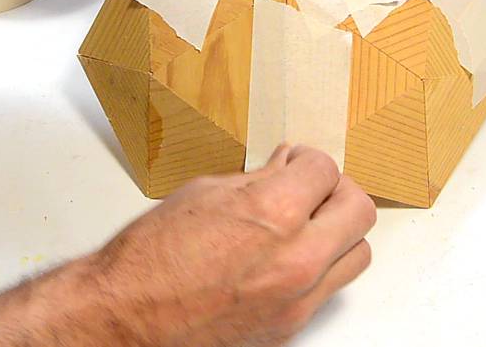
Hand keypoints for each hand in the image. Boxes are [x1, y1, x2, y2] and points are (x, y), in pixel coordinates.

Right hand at [0, 145, 374, 346]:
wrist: (125, 317)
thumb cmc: (149, 258)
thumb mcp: (203, 193)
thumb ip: (256, 180)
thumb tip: (285, 169)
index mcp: (274, 213)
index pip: (326, 170)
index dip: (308, 159)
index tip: (295, 161)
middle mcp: (297, 258)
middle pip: (359, 209)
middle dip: (337, 189)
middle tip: (313, 186)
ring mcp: (298, 298)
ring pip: (357, 253)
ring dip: (338, 232)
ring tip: (308, 224)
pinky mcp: (291, 326)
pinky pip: (329, 288)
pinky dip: (319, 267)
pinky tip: (288, 256)